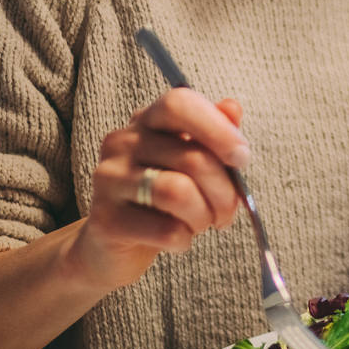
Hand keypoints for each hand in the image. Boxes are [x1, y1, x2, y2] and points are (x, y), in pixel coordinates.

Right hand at [64, 88, 249, 290]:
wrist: (116, 245)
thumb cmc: (164, 199)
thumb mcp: (193, 162)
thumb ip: (214, 134)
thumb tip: (232, 108)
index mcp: (146, 120)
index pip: (179, 104)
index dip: (218, 129)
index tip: (241, 158)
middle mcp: (121, 142)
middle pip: (192, 158)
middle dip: (225, 192)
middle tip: (227, 211)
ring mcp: (109, 179)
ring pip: (178, 193)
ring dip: (204, 216)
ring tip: (203, 223)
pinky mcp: (106, 220)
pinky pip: (166, 230)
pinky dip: (185, 239)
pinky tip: (180, 239)